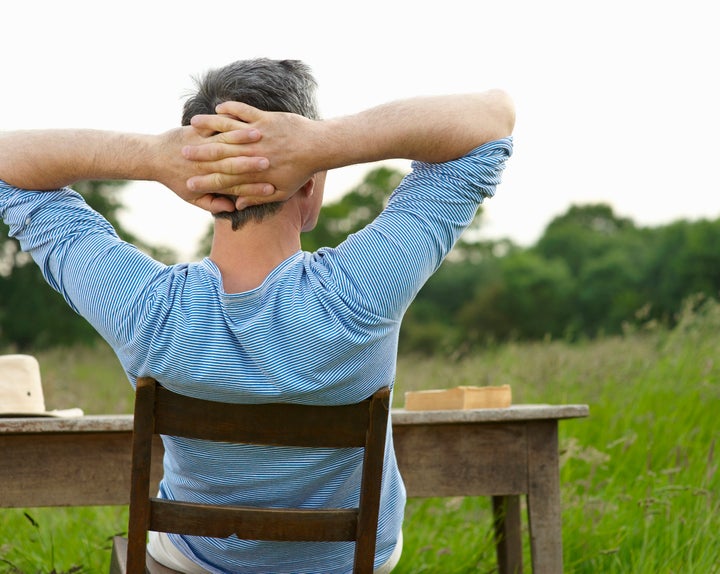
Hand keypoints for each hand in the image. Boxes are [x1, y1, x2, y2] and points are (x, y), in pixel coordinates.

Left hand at [153, 125, 273, 212]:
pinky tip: (242, 118)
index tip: (270, 188)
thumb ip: (213, 203)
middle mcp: (206, 162)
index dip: (253, 188)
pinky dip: (229, 120)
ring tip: (260, 135)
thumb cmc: (174, 178)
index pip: (235, 185)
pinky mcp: (197, 129)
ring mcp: (201, 143)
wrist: (151, 158)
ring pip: (226, 140)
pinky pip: (216, 124)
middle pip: (233, 162)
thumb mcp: (192, 198)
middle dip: (253, 162)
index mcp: (208, 179)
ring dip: (244, 137)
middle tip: (270, 161)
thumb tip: (232, 207)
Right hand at [182, 102, 319, 209]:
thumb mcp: (281, 191)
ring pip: (229, 129)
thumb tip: (236, 205)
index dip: (204, 181)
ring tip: (192, 124)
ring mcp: (259, 134)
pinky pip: (244, 111)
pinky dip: (231, 109)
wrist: (318, 148)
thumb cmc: (301, 172)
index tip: (187, 182)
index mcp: (255, 173)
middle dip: (199, 153)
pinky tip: (218, 107)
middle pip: (220, 153)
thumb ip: (257, 198)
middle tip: (182, 153)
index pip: (223, 179)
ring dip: (209, 126)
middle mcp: (253, 153)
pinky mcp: (266, 119)